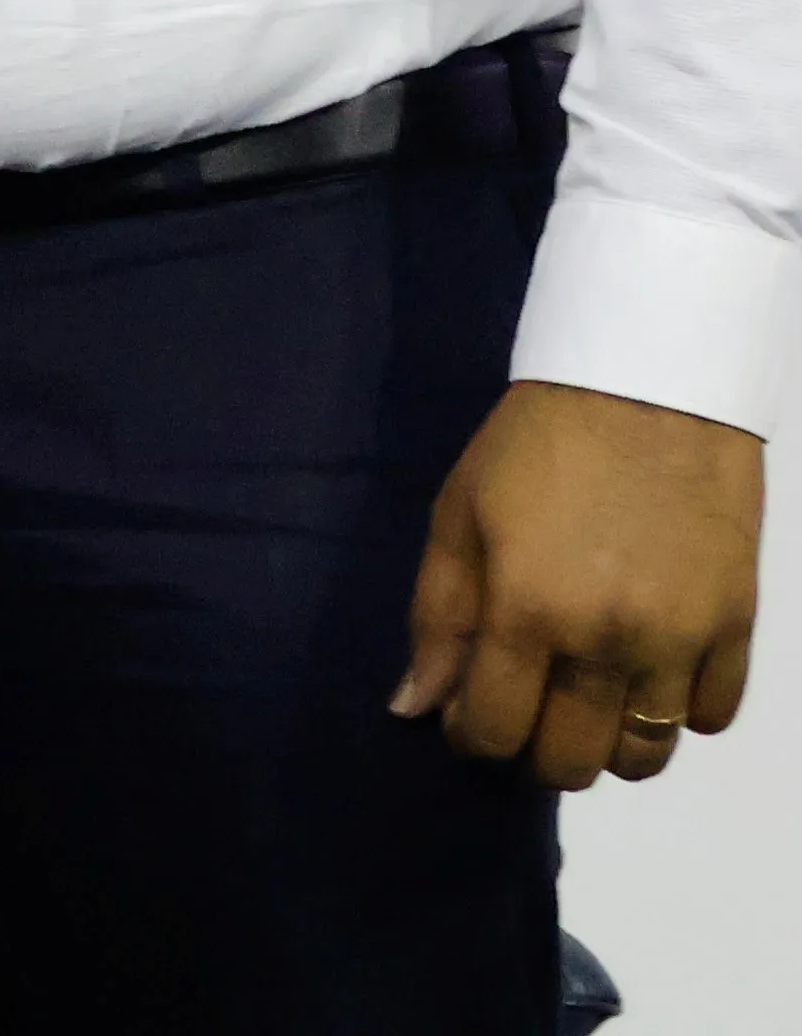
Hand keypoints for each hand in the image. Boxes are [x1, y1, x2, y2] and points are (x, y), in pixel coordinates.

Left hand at [396, 379, 765, 787]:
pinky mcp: (736, 626)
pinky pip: (711, 717)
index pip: (494, 729)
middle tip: (527, 707)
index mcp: (528, 609)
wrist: (648, 389)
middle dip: (535, 750)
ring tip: (585, 699)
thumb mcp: (460, 515)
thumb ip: (438, 619)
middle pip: (572, 761)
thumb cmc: (536, 446)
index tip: (468, 713)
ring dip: (608, 743)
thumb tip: (412, 708)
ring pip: (646, 754)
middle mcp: (607, 640)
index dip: (471, 735)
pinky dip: (678, 713)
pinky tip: (647, 673)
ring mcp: (680, 639)